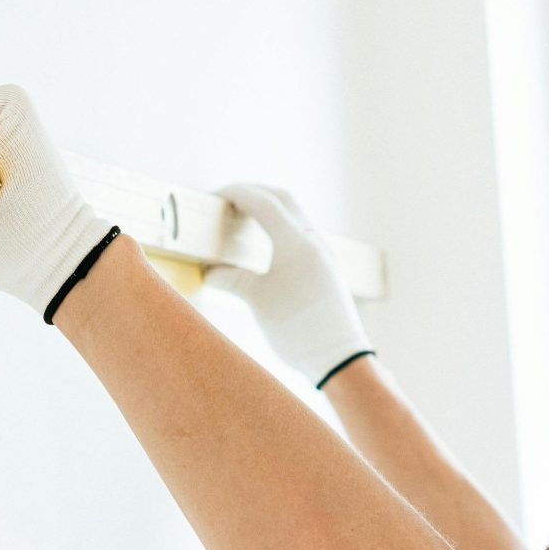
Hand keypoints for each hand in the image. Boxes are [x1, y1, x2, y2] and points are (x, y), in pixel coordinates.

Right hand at [210, 183, 373, 387]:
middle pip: (283, 198)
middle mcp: (314, 240)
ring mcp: (324, 252)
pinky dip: (281, 225)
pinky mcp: (327, 266)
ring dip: (270, 208)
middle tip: (229, 199)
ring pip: (295, 214)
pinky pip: (303, 231)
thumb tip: (209, 273)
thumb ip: (233, 280)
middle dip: (254, 192)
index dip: (237, 194)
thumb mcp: (259, 302)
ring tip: (244, 217)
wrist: (339, 357)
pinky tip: (267, 241)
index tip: (215, 196)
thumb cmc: (299, 330)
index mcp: (297, 243)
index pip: (264, 202)